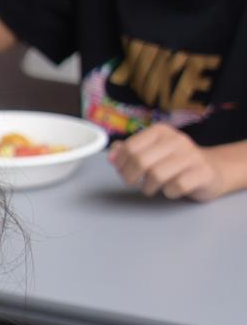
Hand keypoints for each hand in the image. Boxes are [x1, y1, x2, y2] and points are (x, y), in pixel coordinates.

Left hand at [109, 123, 225, 200]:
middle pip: (141, 161)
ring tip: (150, 188)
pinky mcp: (203, 173)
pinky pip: (176, 186)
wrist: (212, 170)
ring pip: (157, 175)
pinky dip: (169, 192)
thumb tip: (112, 155)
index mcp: (160, 132)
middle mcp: (177, 140)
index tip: (121, 171)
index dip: (120, 163)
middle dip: (130, 177)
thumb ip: (129, 151)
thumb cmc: (174, 162)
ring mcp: (192, 156)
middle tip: (133, 183)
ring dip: (147, 187)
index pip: (130, 147)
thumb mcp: (151, 152)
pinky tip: (171, 190)